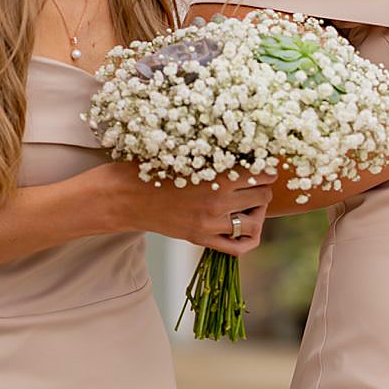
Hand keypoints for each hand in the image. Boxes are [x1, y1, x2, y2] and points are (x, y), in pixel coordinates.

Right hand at [96, 163, 275, 254]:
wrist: (121, 197)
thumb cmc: (150, 168)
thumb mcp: (183, 153)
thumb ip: (212, 153)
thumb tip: (241, 141)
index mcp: (215, 176)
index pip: (262, 173)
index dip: (266, 167)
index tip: (263, 164)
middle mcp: (217, 202)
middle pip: (263, 196)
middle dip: (263, 188)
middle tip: (255, 182)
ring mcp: (209, 224)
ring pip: (255, 222)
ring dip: (257, 211)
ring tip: (249, 203)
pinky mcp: (200, 239)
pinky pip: (238, 246)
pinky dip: (248, 238)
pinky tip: (244, 226)